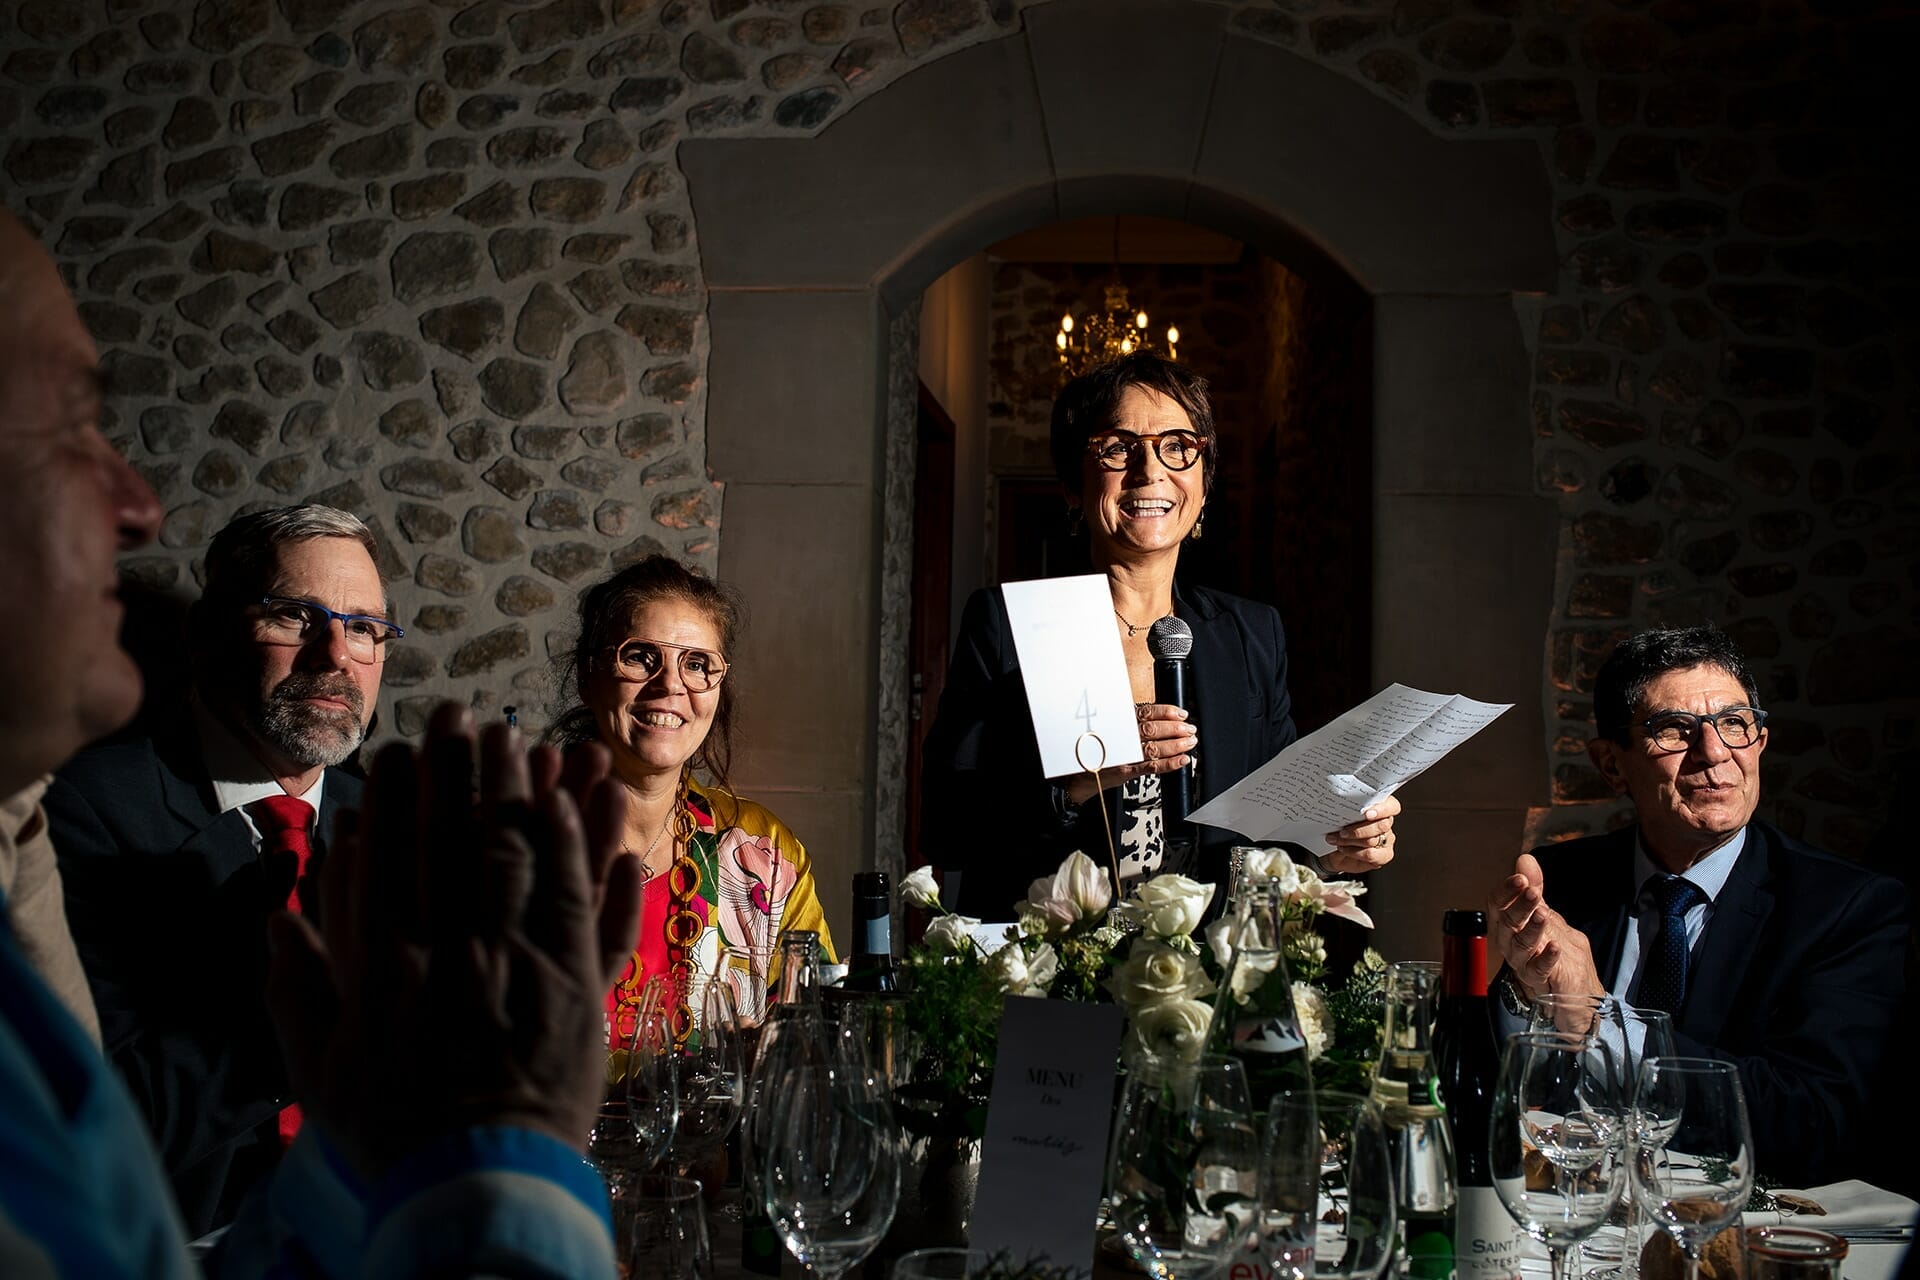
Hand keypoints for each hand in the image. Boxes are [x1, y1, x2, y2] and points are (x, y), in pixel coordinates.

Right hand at [265, 704, 643, 1178]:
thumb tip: (276, 917)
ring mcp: (523, 966)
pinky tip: (578, 808)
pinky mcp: (578, 986)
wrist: (478, 1185)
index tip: (403, 749)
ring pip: (524, 860)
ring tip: (524, 740)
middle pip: (461, 842)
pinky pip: (578, 903)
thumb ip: (295, 990)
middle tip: (468, 715)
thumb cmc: (397, 1134)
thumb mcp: (322, 1071)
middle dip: (465, 772)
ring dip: (523, 793)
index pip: (393, 860)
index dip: (402, 798)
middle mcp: (458, 951)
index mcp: (390, 966)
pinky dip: (579, 850)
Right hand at [1062, 703, 1196, 805]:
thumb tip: (1158, 719)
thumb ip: (1129, 724)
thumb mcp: (1109, 731)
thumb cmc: (1095, 752)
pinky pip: (1151, 766)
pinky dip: (1169, 763)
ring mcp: (1124, 754)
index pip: (1146, 712)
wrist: (1077, 776)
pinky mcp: (1126, 771)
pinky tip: (1181, 760)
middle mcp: (1122, 736)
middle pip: (1153, 729)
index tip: (1180, 714)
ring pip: (1155, 746)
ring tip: (1190, 743)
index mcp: (1119, 723)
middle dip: (1175, 729)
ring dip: (1176, 744)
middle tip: (1190, 729)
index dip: (1166, 712)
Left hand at [1321, 794, 1399, 873]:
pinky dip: (1353, 852)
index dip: (1382, 810)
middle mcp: (1386, 822)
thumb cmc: (1338, 827)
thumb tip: (1340, 807)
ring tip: (1336, 839)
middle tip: (1342, 831)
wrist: (1333, 848)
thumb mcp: (1339, 814)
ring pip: (1372, 840)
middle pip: (1382, 825)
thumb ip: (1347, 810)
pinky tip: (1343, 848)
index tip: (1367, 814)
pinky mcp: (1384, 855)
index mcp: (1380, 807)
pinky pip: (1371, 854)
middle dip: (1358, 830)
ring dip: (1350, 841)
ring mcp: (1387, 840)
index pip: (1392, 806)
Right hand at [1486, 853, 1604, 1000]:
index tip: (1520, 878)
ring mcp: (1521, 961)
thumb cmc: (1552, 949)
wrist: (1571, 987)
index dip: (1506, 891)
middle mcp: (1509, 941)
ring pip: (1520, 943)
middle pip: (1507, 921)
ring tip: (1542, 915)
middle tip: (1532, 892)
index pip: (1498, 903)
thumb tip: (1525, 860)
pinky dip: (1546, 957)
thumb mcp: (1544, 913)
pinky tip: (1554, 947)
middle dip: (1519, 905)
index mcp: (1508, 923)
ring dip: (1531, 927)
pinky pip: (1538, 968)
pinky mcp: (1538, 979)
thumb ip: (1534, 887)